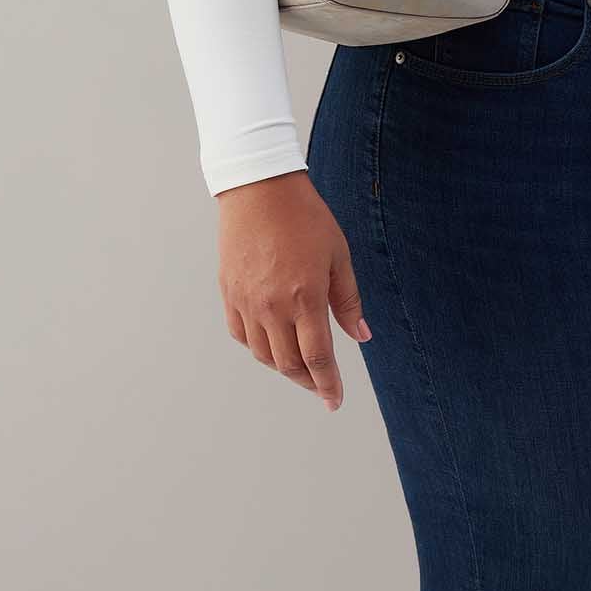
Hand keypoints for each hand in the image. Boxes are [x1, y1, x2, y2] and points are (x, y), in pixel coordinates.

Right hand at [216, 170, 369, 411]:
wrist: (260, 190)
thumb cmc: (306, 218)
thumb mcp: (339, 256)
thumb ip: (348, 301)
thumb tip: (361, 336)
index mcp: (305, 298)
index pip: (317, 358)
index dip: (328, 384)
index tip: (335, 401)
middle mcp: (272, 307)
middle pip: (289, 363)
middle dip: (308, 381)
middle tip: (321, 386)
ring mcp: (247, 302)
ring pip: (263, 354)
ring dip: (284, 367)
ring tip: (301, 365)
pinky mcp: (229, 293)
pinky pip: (241, 335)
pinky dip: (258, 347)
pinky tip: (273, 342)